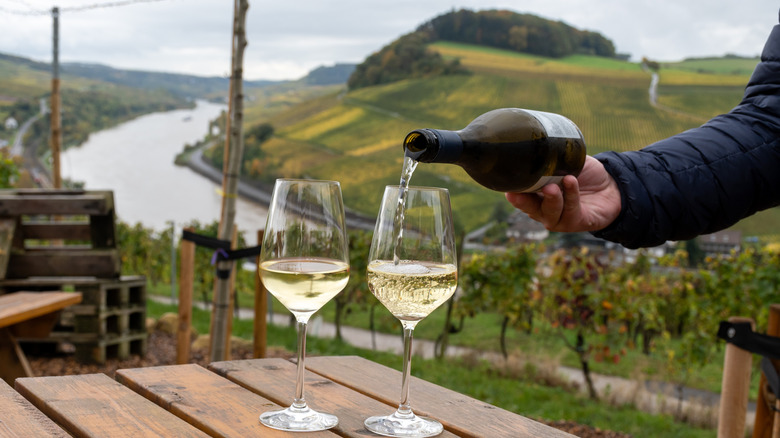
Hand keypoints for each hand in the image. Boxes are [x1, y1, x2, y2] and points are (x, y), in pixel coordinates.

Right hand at [504, 156, 620, 231]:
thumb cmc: (584, 174)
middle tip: (520, 192)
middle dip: (524, 202)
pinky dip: (570, 196)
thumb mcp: (567, 161)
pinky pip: (571, 211)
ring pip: (549, 213)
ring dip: (550, 200)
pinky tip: (571, 181)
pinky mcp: (576, 222)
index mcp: (536, 195)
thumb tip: (541, 143)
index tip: (507, 187)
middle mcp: (543, 209)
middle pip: (529, 209)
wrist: (611, 185)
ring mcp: (559, 218)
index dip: (513, 192)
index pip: (520, 195)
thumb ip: (554, 157)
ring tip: (552, 187)